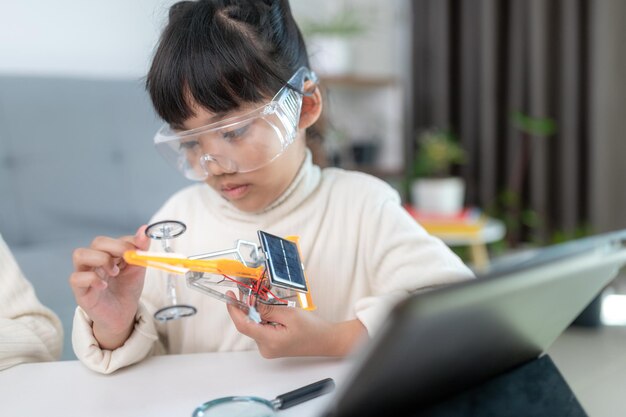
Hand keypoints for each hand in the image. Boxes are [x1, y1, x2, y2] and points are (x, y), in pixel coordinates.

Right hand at [70, 225, 149, 349]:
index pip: (113, 238)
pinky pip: (76, 278)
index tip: (138, 250)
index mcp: (109, 253)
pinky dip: (92, 278)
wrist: (123, 315)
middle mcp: (95, 261)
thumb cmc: (127, 290)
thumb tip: (144, 229)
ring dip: (101, 259)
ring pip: (80, 254)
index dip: (126, 242)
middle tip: (126, 261)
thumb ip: (141, 249)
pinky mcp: (80, 291)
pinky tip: (104, 285)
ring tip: (115, 272)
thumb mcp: (139, 268)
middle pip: (97, 242)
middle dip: (115, 247)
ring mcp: (85, 274)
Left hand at [226, 291, 367, 357]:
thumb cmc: (312, 329)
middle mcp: (265, 347)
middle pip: (248, 324)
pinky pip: (261, 328)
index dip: (234, 310)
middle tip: (248, 290)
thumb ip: (268, 309)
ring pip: (255, 325)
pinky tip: (268, 308)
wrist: (325, 340)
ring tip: (261, 296)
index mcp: (269, 341)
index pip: (243, 325)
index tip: (230, 297)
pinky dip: (262, 317)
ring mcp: (268, 348)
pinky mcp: (271, 345)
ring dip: (255, 311)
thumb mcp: (290, 314)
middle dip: (247, 306)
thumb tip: (251, 303)